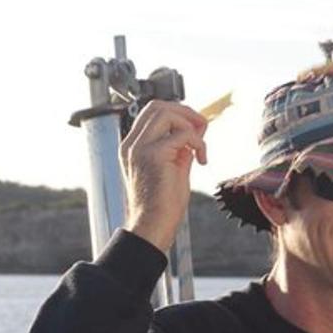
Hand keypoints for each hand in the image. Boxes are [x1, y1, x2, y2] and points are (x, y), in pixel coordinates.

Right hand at [119, 100, 208, 251]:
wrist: (154, 226)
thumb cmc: (163, 204)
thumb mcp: (174, 166)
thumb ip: (180, 146)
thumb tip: (195, 128)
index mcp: (133, 147)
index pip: (152, 112)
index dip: (177, 112)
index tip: (195, 127)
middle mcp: (132, 145)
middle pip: (158, 106)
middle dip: (185, 112)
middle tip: (201, 129)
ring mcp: (140, 149)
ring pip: (167, 113)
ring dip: (190, 125)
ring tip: (199, 147)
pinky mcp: (154, 155)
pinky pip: (183, 134)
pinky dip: (198, 143)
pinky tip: (200, 160)